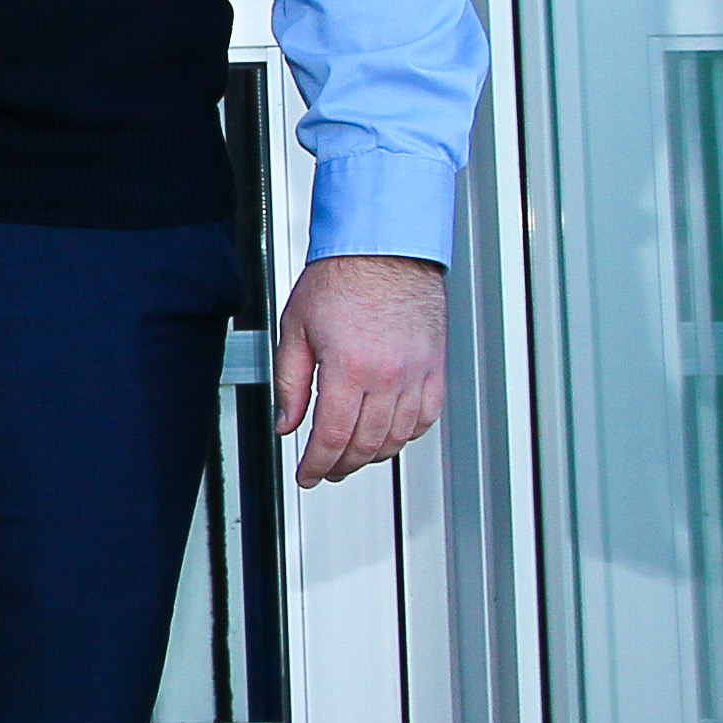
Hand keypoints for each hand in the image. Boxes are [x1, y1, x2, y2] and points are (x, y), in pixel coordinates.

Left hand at [274, 253, 447, 487]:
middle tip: (325, 470)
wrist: (384, 248)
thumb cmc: (340, 278)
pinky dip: (408, 434)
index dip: (317, 464)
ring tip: (353, 458)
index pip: (332, 437)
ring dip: (374, 455)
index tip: (307, 475)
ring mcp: (417, 372)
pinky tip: (390, 436)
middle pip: (366, 444)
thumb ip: (289, 383)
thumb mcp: (295, 330)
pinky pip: (427, 415)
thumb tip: (287, 423)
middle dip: (342, 465)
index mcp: (349, 368)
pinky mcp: (434, 365)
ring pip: (398, 436)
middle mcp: (388, 375)